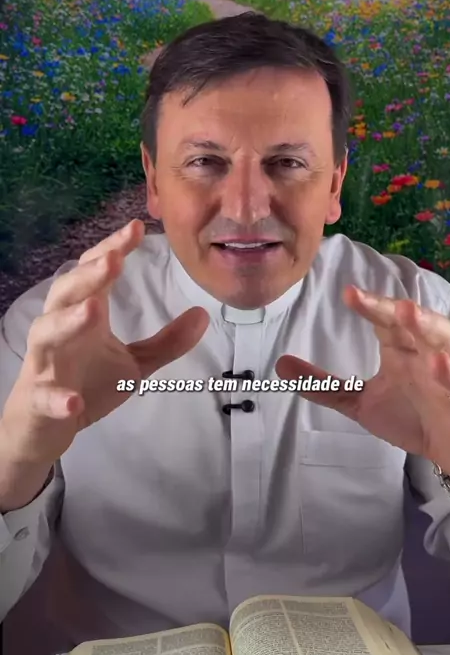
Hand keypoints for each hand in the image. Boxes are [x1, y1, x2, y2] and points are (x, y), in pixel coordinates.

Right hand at [1, 220, 208, 468]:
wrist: (44, 427)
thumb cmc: (86, 383)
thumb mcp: (135, 363)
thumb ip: (167, 341)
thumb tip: (204, 314)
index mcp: (84, 315)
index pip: (94, 273)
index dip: (112, 249)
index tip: (137, 228)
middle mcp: (60, 330)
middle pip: (67, 293)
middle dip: (89, 275)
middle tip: (114, 259)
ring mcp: (46, 364)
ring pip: (47, 334)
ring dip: (67, 321)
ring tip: (92, 310)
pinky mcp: (39, 400)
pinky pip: (44, 397)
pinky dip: (57, 397)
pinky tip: (73, 400)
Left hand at [276, 286, 449, 487]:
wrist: (449, 450)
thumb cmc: (410, 414)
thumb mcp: (361, 401)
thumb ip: (325, 385)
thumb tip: (280, 365)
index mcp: (407, 352)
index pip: (392, 323)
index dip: (375, 307)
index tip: (350, 295)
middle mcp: (436, 365)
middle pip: (435, 336)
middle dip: (422, 322)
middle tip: (404, 311)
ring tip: (438, 364)